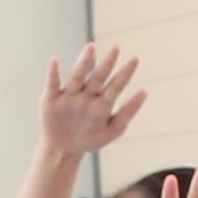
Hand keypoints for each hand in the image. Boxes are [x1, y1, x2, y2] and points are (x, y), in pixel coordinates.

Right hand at [39, 40, 145, 158]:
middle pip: (98, 77)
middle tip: (116, 48)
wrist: (64, 149)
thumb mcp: (114, 129)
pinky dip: (53, 73)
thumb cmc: (91, 137)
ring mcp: (69, 96)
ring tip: (91, 48)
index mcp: (102, 102)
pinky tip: (54, 61)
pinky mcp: (51, 100)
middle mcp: (87, 95)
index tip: (136, 59)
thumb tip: (145, 91)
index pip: (116, 85)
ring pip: (77, 77)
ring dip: (84, 63)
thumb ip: (128, 111)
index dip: (126, 73)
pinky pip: (52, 85)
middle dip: (107, 64)